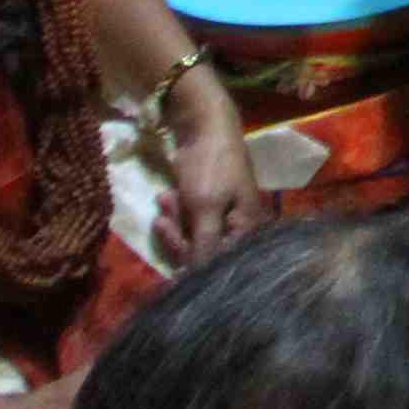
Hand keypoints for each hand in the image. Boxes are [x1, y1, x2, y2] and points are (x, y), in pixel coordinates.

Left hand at [157, 77, 271, 262]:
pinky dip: (175, 212)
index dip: (193, 259)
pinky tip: (167, 196)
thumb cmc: (211, 168)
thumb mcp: (205, 209)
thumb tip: (198, 280)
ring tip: (165, 199)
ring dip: (174, 221)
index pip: (219, 261)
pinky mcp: (205, 205)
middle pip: (204, 251)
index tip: (173, 243)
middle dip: (179, 236)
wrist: (203, 128)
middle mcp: (237, 228)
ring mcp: (220, 216)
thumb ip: (203, 246)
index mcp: (246, 230)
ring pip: (192, 236)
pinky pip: (188, 221)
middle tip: (162, 220)